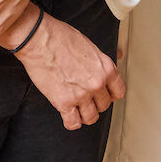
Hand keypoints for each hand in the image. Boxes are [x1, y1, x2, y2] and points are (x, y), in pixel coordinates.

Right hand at [7, 10, 124, 129]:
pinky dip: (72, 122)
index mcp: (106, 68)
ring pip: (91, 117)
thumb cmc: (62, 38)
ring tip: (80, 109)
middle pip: (104, 105)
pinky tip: (69, 115)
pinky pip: (73, 123)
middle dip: (96, 103)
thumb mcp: (91, 45)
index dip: (112, 94)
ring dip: (85, 115)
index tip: (106, 95)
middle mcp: (96, 83)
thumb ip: (102, 59)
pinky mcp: (63, 102)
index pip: (119, 91)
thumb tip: (119, 55)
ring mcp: (81, 94)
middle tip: (88, 99)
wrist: (41, 40)